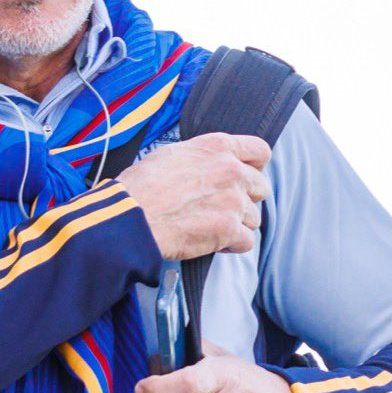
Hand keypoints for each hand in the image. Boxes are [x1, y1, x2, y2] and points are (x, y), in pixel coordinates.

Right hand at [116, 133, 270, 260]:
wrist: (131, 216)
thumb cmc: (141, 185)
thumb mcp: (172, 154)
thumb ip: (201, 158)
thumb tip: (207, 166)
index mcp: (218, 147)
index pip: (260, 151)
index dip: (255, 166)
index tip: (245, 177)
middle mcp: (231, 171)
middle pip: (260, 187)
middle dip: (245, 199)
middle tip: (222, 207)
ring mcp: (233, 201)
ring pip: (253, 217)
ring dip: (237, 224)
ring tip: (211, 227)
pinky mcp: (229, 230)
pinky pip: (247, 241)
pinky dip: (232, 245)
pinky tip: (213, 243)